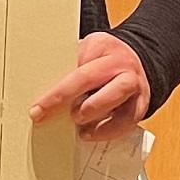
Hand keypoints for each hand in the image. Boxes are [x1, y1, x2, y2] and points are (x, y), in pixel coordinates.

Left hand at [31, 32, 151, 141]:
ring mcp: (132, 83)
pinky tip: (89, 133)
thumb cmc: (106, 60)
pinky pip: (125, 120)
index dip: (54, 85)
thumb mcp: (88, 51)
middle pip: (88, 77)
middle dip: (62, 97)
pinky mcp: (140, 104)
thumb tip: (39, 85)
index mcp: (101, 46)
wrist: (141, 61)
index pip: (73, 62)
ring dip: (90, 111)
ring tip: (75, 120)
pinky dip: (105, 130)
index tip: (37, 104)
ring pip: (112, 96)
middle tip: (43, 113)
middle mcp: (119, 62)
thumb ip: (70, 65)